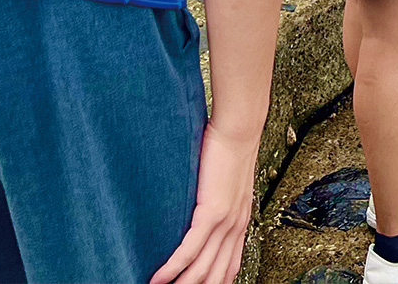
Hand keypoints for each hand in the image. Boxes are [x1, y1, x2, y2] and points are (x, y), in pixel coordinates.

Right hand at [151, 122, 259, 283]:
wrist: (238, 130)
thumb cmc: (227, 150)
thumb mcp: (226, 184)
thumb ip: (216, 203)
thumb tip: (198, 213)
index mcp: (240, 223)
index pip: (229, 268)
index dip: (214, 283)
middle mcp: (235, 228)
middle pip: (215, 275)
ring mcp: (225, 223)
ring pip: (201, 269)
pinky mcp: (212, 213)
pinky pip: (189, 250)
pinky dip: (172, 268)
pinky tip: (157, 278)